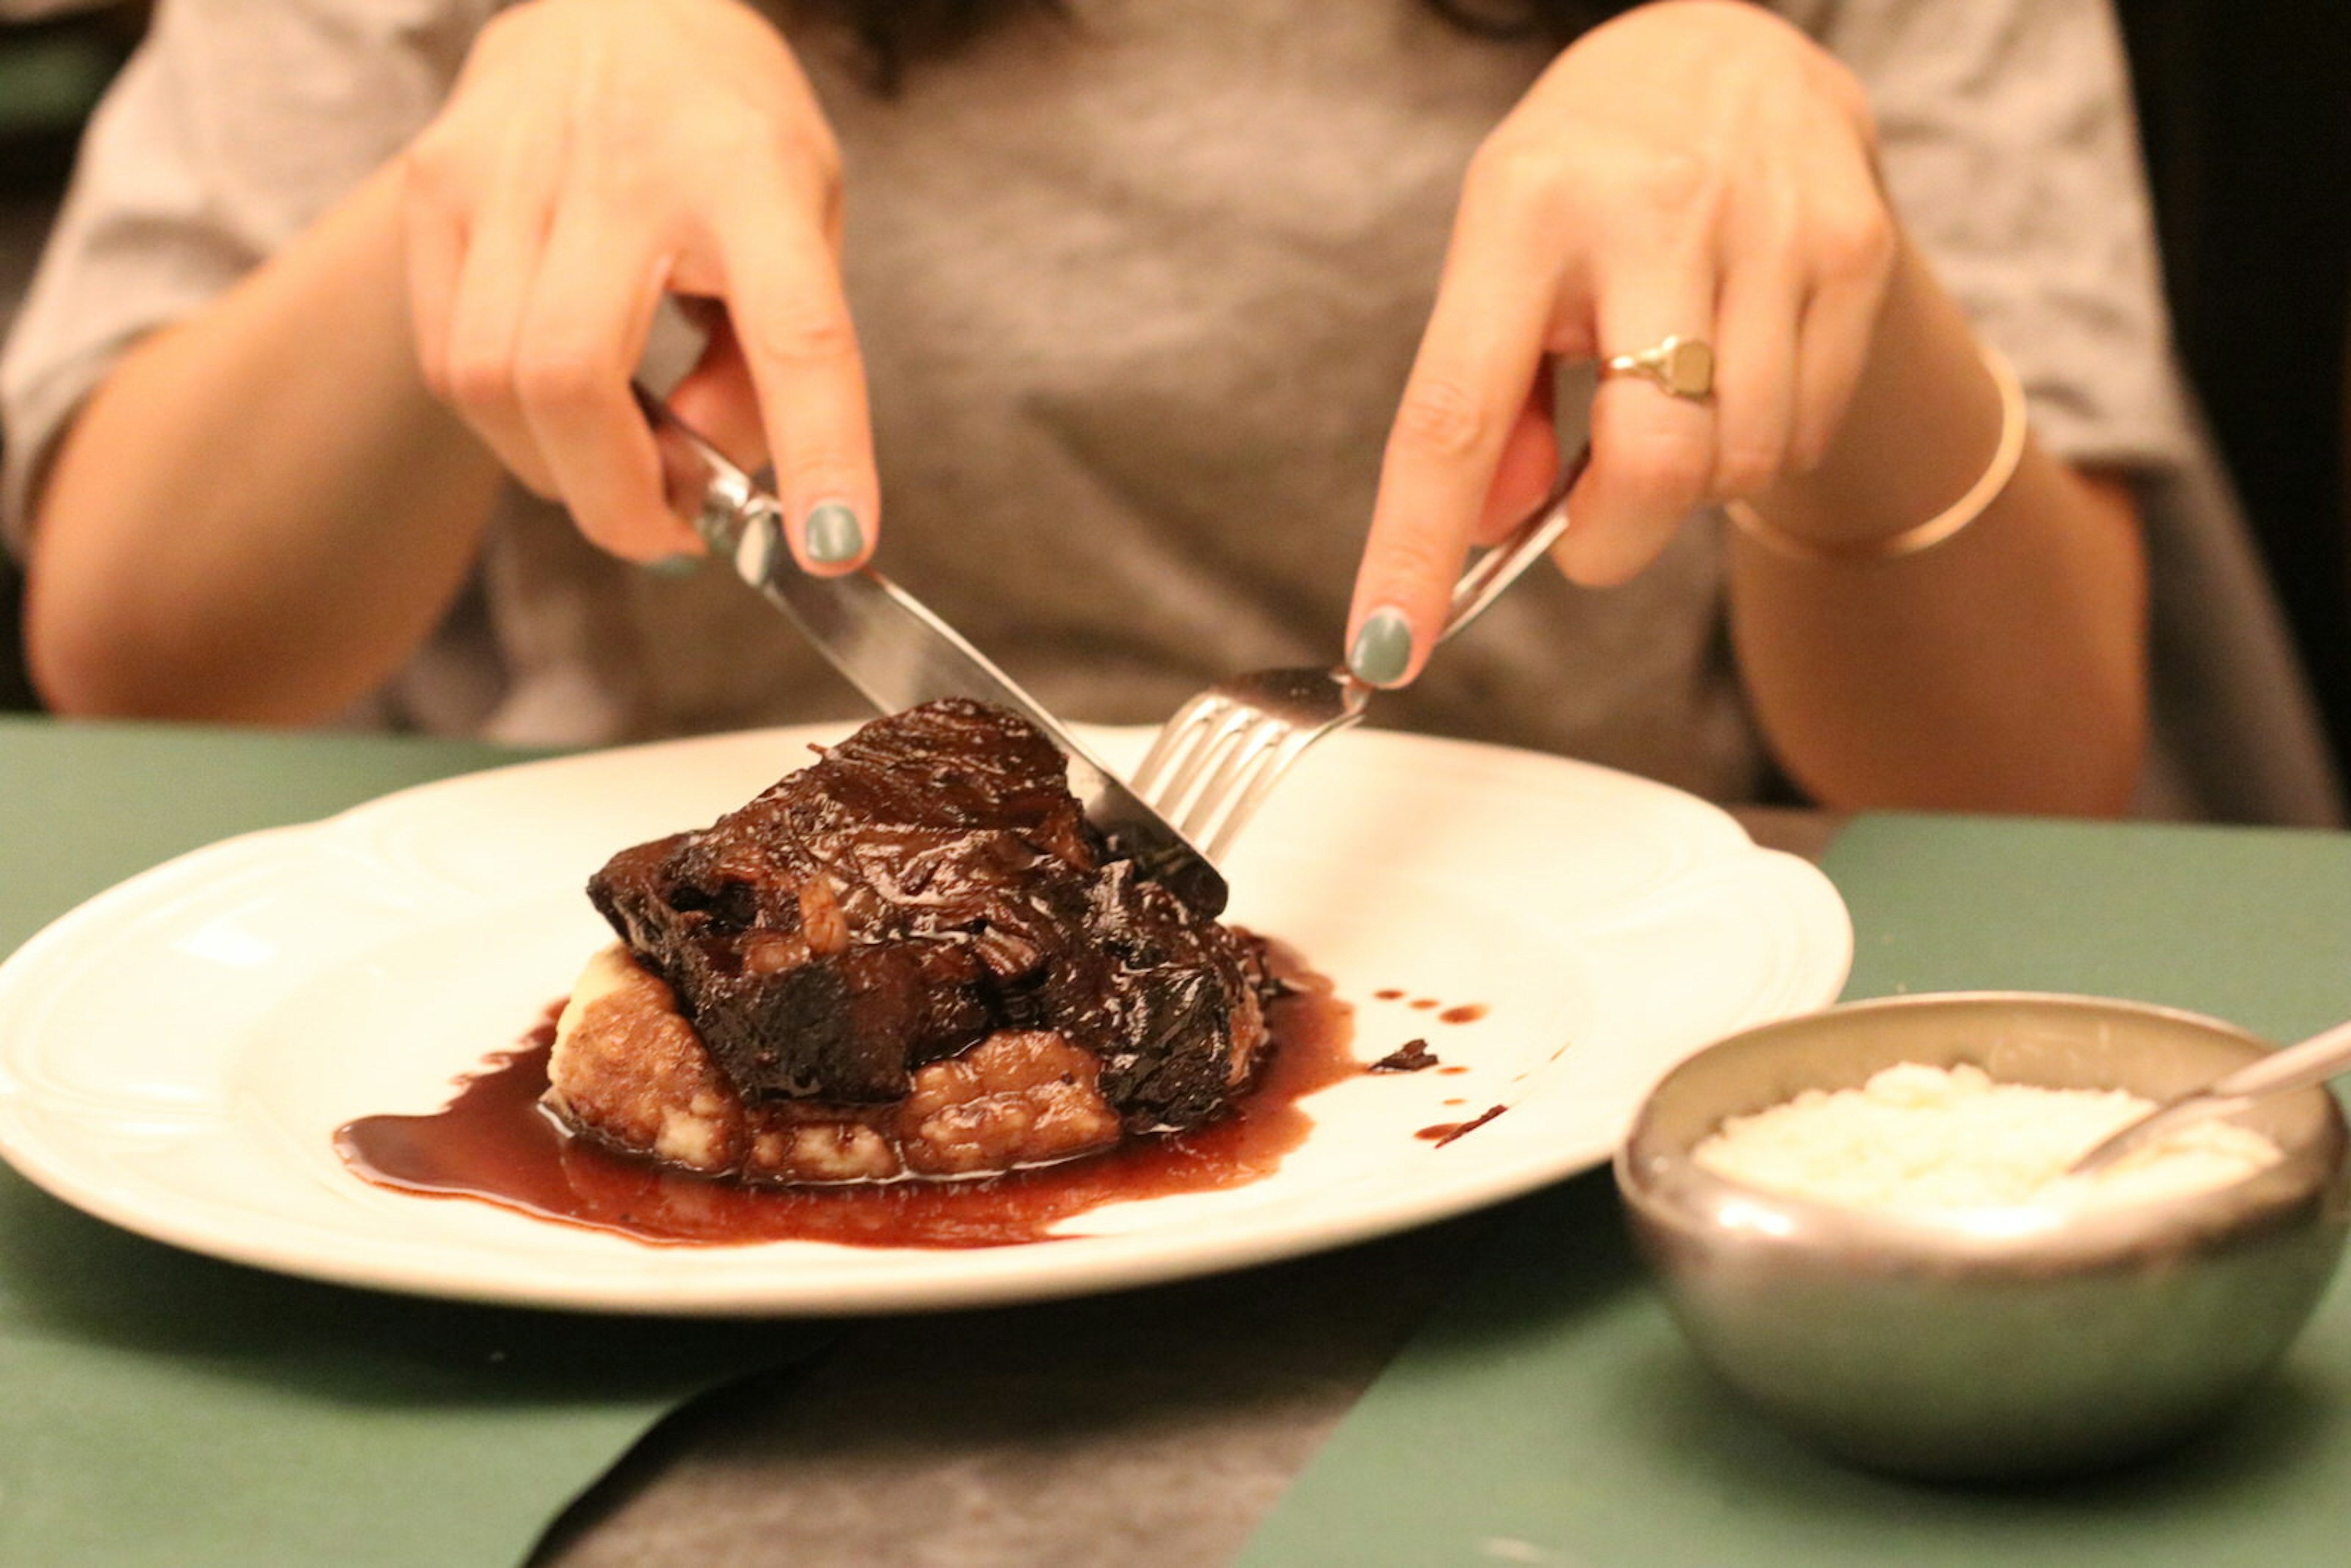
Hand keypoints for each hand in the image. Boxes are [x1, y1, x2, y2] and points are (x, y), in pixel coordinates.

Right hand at [400, 0, 874, 570]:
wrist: (618, 2)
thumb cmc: (725, 134)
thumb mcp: (804, 221)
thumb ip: (776, 358)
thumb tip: (706, 476)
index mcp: (750, 176)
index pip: (795, 331)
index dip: (818, 450)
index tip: (829, 548)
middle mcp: (620, 165)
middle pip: (575, 379)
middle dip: (620, 498)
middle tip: (672, 523)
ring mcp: (507, 171)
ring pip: (492, 384)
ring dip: (561, 469)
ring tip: (621, 457)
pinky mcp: (434, 187)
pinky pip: (447, 361)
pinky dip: (508, 422)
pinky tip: (558, 402)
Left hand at [1345, 0, 1893, 684]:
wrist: (1730, 48)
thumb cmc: (1590, 176)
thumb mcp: (1499, 255)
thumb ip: (1486, 401)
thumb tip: (1485, 533)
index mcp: (1524, 213)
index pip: (1456, 414)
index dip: (1415, 547)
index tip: (1389, 647)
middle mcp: (1651, 212)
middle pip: (1648, 464)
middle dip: (1612, 541)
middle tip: (1586, 533)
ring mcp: (1769, 230)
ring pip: (1738, 463)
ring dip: (1691, 484)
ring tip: (1666, 404)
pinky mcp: (1854, 251)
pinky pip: (1805, 431)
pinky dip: (1759, 443)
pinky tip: (1732, 373)